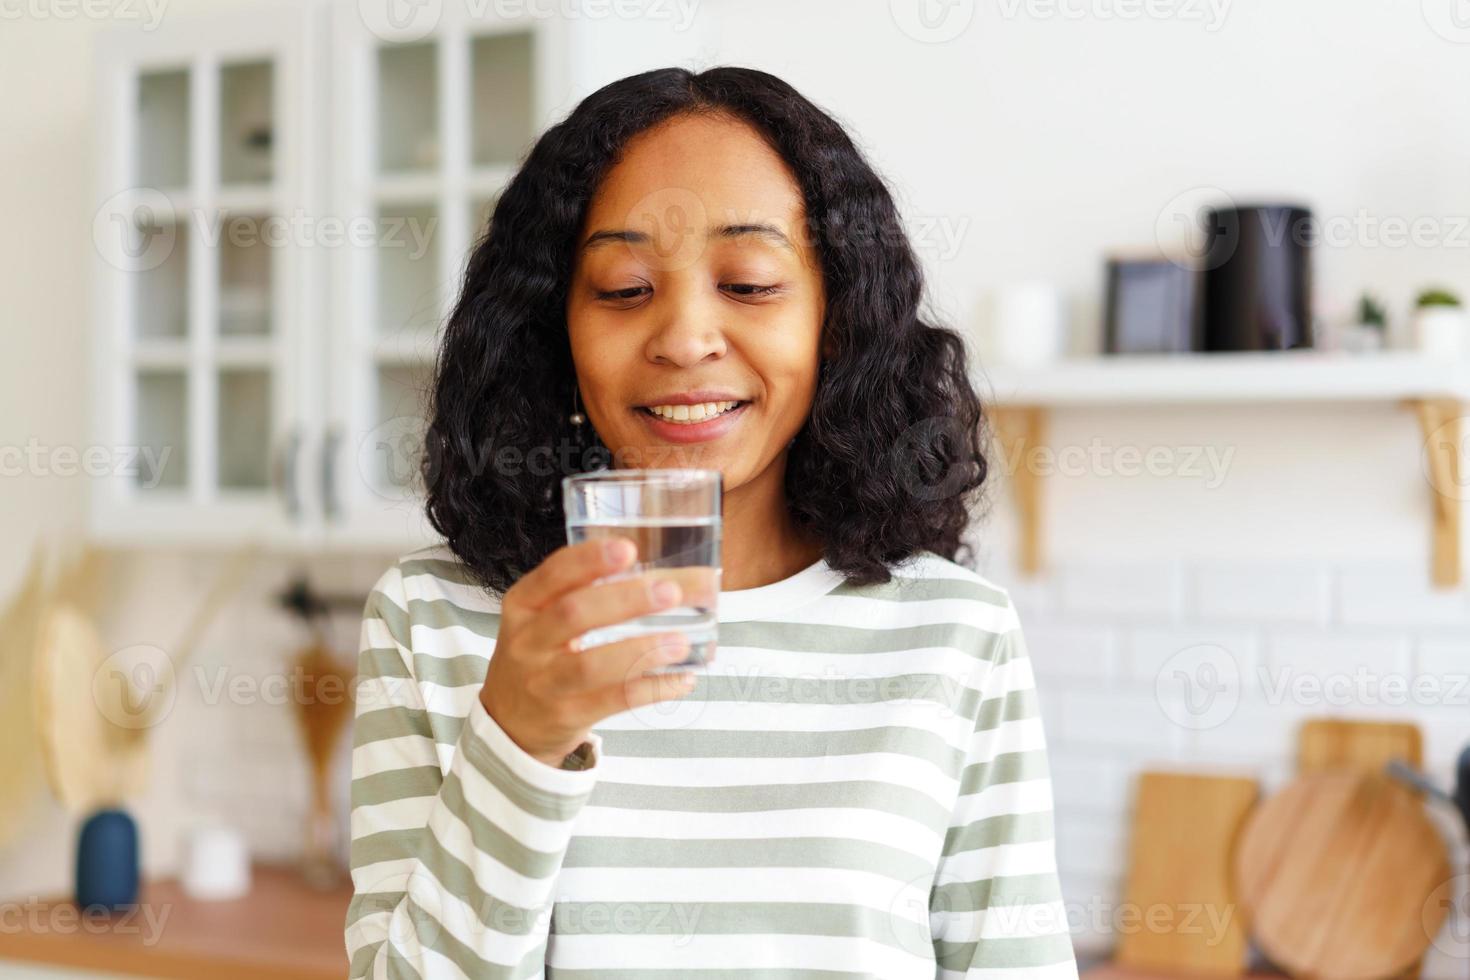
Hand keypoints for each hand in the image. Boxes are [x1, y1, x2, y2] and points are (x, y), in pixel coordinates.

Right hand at [479, 537, 710, 768]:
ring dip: (641, 651)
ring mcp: (544, 682)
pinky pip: (613, 701)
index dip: (589, 560)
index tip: (628, 549)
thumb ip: (596, 593)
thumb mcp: (546, 618)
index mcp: (524, 604)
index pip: (553, 574)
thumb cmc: (542, 655)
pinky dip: (651, 689)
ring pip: (591, 664)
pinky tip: (681, 679)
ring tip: (681, 642)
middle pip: (574, 614)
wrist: (510, 721)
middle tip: (670, 592)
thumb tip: (686, 578)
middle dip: (625, 600)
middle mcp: (528, 641)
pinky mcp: (566, 715)